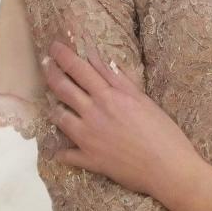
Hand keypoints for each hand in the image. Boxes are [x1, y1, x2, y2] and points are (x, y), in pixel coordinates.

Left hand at [43, 38, 202, 202]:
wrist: (165, 165)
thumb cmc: (162, 130)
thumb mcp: (144, 99)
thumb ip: (122, 81)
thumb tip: (106, 63)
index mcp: (110, 95)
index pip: (83, 68)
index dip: (67, 56)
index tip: (56, 45)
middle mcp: (94, 112)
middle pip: (66, 88)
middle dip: (53, 72)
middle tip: (45, 61)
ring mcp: (87, 137)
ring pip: (59, 117)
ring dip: (53, 106)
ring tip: (50, 99)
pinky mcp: (87, 159)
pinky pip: (65, 153)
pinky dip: (61, 148)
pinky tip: (61, 147)